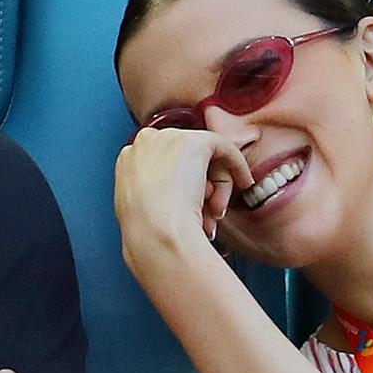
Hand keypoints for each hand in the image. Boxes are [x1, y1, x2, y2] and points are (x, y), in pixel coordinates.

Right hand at [114, 126, 255, 258]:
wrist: (154, 232)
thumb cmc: (148, 233)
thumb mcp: (140, 211)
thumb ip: (152, 195)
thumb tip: (173, 199)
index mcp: (127, 159)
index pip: (163, 162)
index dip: (182, 183)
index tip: (193, 203)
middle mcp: (145, 143)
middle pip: (185, 158)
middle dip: (201, 187)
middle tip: (207, 214)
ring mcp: (169, 139)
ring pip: (204, 157)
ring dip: (216, 188)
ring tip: (211, 214)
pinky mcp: (195, 141)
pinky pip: (224, 147)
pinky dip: (237, 166)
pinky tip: (244, 183)